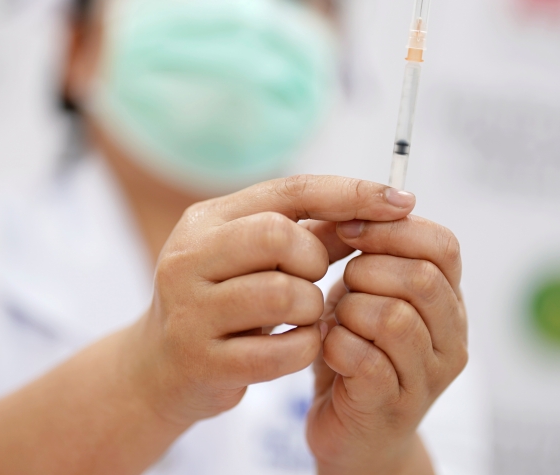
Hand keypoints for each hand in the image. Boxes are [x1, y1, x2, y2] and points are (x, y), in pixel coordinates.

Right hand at [126, 175, 415, 426]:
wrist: (159, 369)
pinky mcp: (201, 360)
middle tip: (315, 278)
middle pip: (276, 235)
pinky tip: (299, 345)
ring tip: (305, 316)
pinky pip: (277, 351)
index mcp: (206, 220)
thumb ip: (312, 233)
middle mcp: (189, 257)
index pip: (289, 190)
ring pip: (281, 293)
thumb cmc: (224, 303)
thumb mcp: (257, 259)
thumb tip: (383, 209)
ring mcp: (190, 309)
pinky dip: (304, 348)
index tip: (399, 202)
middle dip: (314, 258)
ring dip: (312, 308)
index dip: (349, 194)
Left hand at [303, 198, 467, 474]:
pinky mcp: (393, 406)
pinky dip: (335, 345)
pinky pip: (365, 359)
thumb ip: (368, 251)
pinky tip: (328, 347)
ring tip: (337, 320)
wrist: (352, 433)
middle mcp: (451, 338)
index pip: (443, 245)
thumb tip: (360, 197)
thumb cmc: (356, 351)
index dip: (391, 229)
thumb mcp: (364, 292)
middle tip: (342, 285)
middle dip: (366, 270)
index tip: (348, 231)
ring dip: (349, 310)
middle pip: (420, 278)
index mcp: (449, 300)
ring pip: (393, 317)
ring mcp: (427, 377)